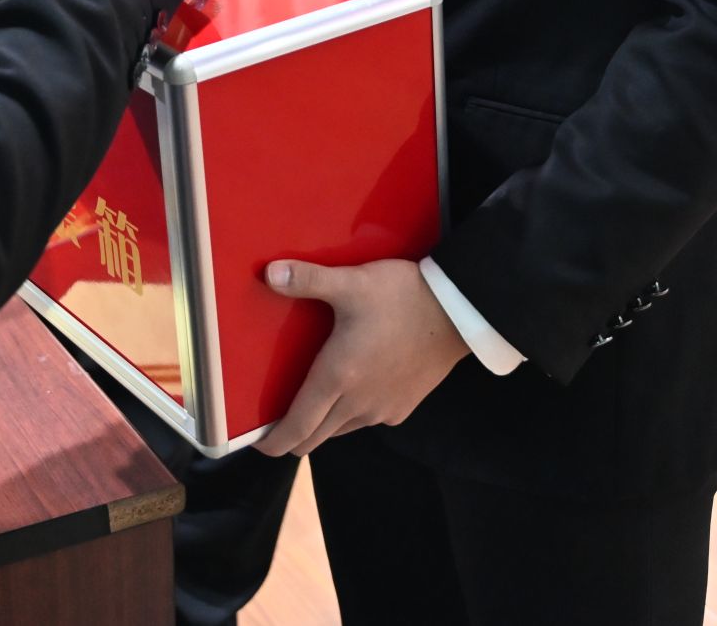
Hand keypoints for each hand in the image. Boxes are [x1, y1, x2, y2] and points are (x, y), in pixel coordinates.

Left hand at [252, 258, 470, 457]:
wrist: (459, 313)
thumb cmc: (403, 297)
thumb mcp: (352, 283)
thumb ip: (308, 280)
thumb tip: (269, 273)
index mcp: (337, 378)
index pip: (296, 428)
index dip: (272, 442)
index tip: (257, 442)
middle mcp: (357, 404)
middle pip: (314, 438)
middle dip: (292, 435)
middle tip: (276, 419)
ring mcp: (382, 411)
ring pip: (339, 430)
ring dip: (322, 422)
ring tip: (313, 396)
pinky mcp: (403, 408)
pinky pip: (366, 421)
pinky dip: (351, 414)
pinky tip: (353, 387)